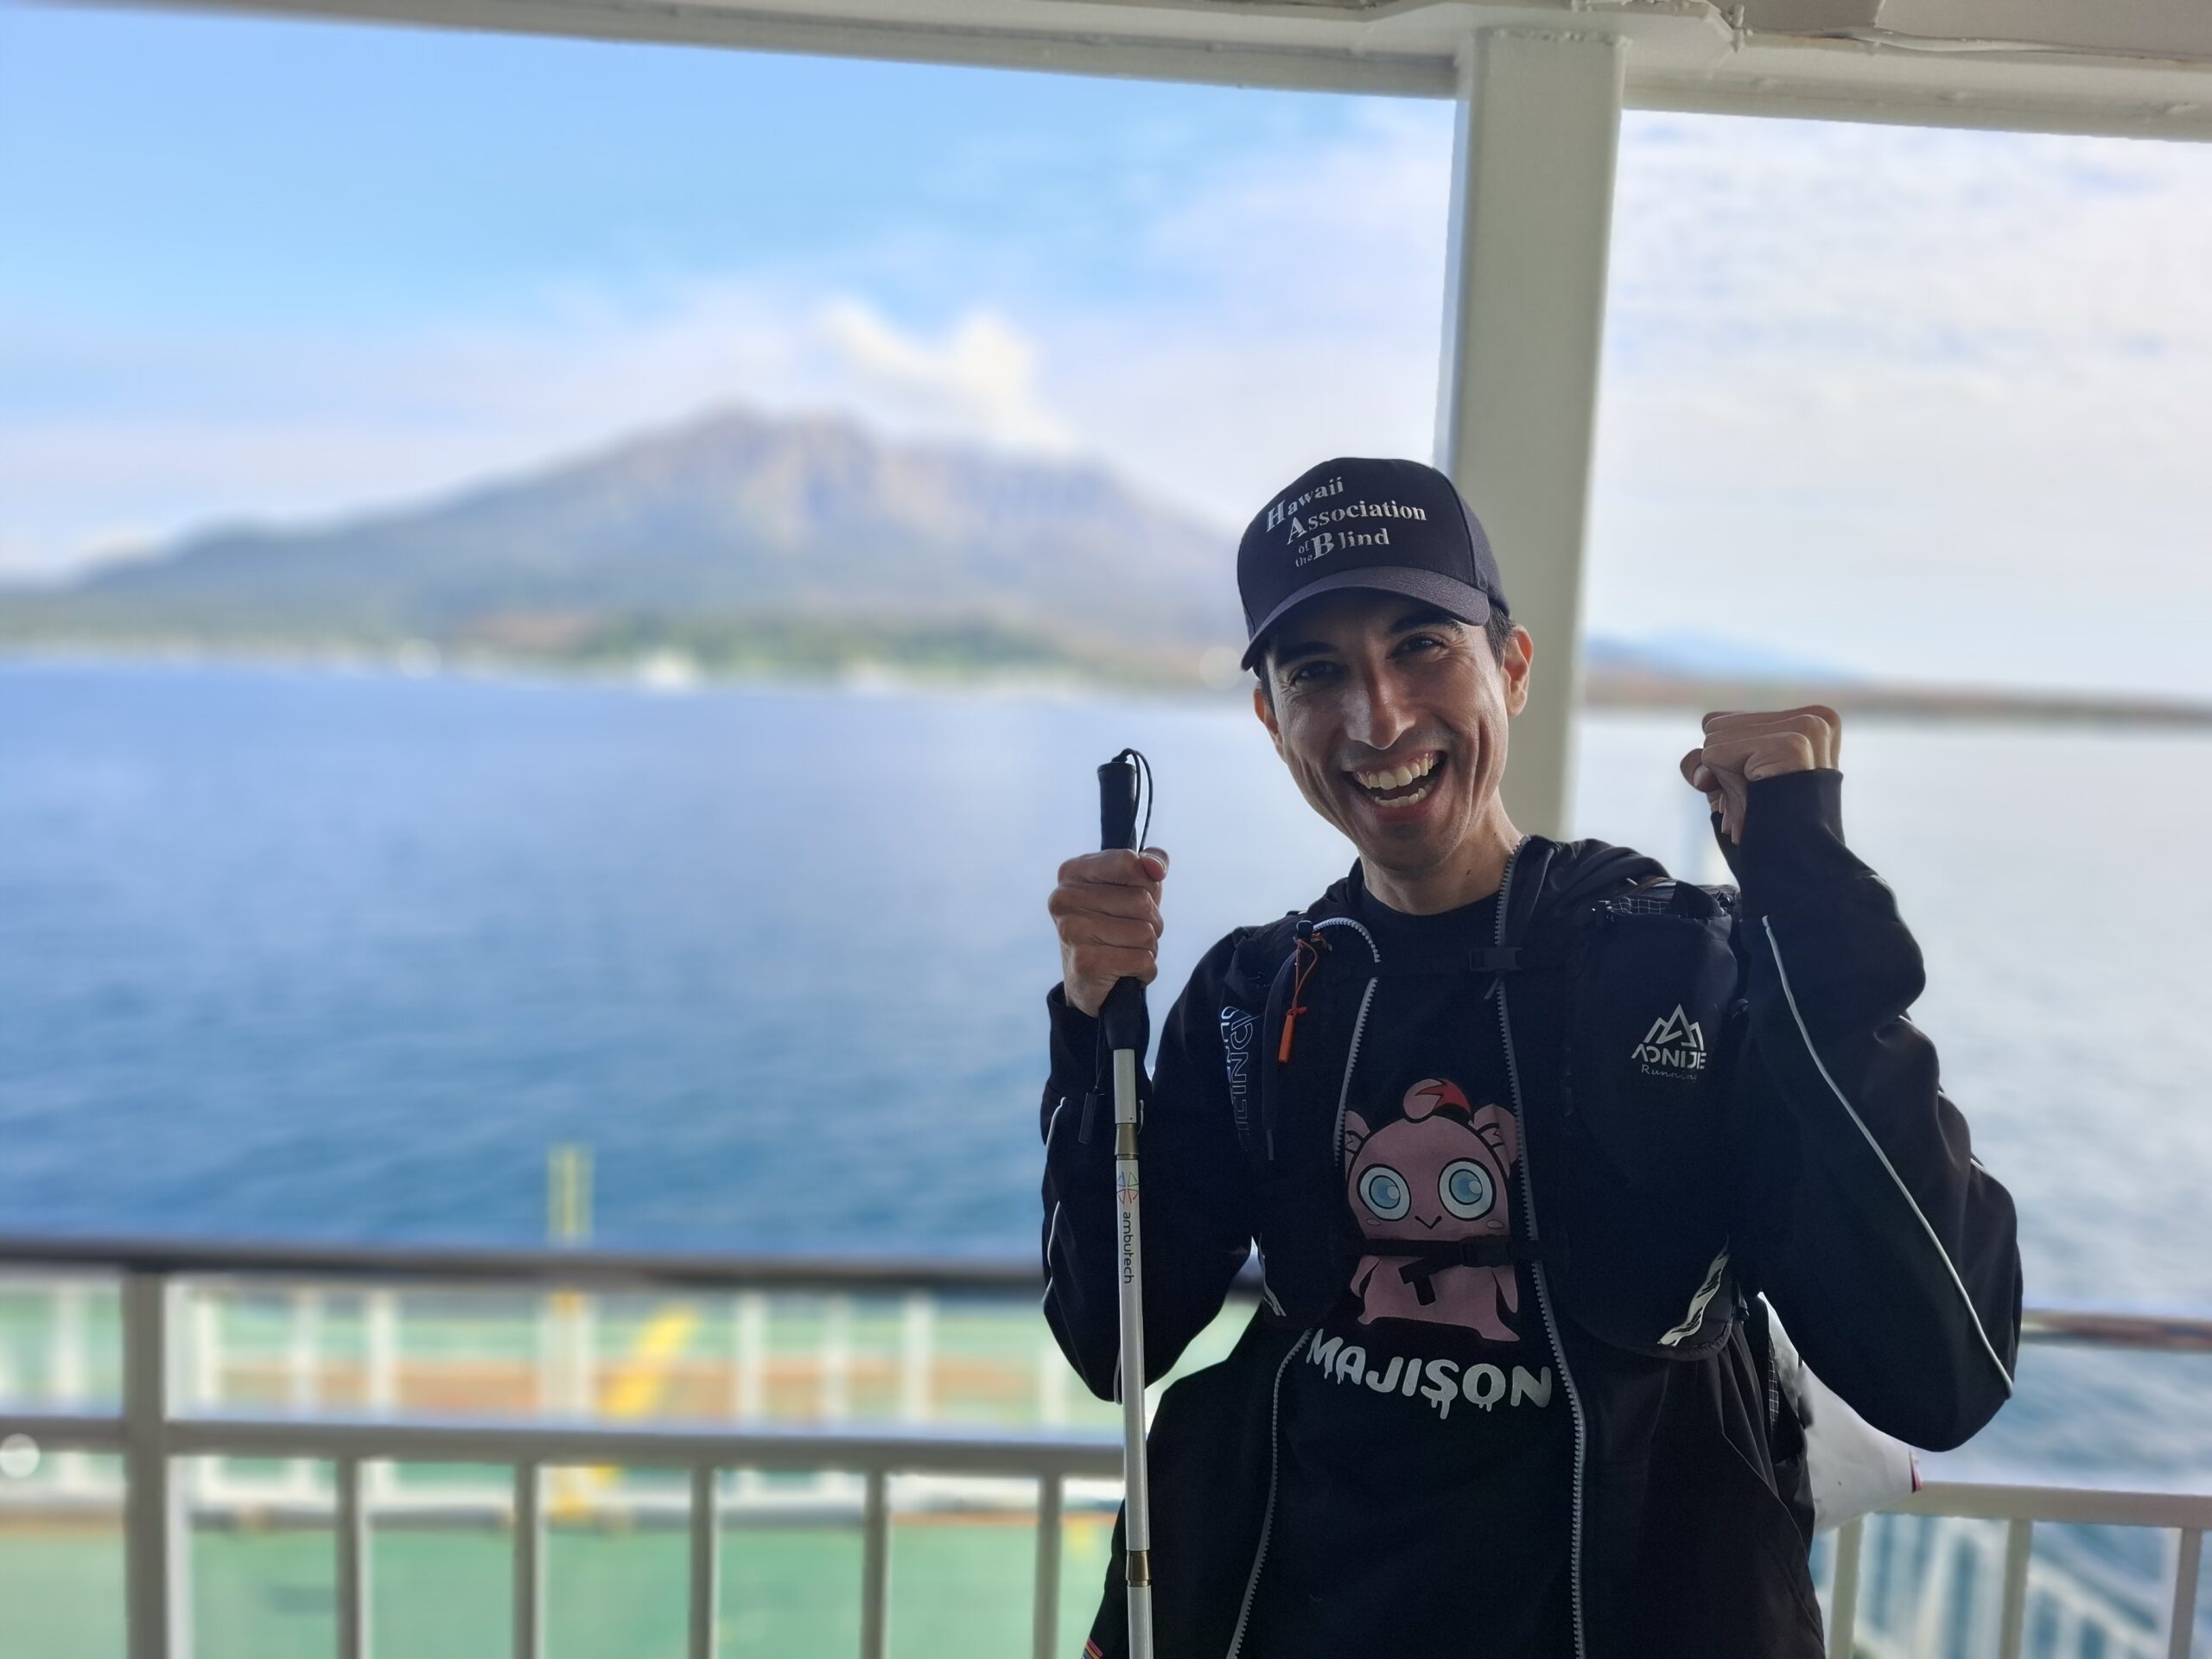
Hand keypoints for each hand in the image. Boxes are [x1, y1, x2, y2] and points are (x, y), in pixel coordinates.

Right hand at [1049, 847, 1168, 1016]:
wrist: (1087, 980)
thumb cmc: (1114, 924)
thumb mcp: (1135, 884)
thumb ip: (1151, 862)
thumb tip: (1156, 868)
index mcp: (1073, 872)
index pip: (1129, 862)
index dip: (1146, 884)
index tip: (1134, 898)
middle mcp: (1065, 899)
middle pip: (1141, 900)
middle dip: (1151, 921)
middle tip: (1130, 933)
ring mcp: (1071, 931)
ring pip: (1145, 932)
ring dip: (1149, 947)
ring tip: (1127, 951)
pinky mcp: (1085, 963)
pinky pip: (1143, 960)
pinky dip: (1146, 969)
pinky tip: (1126, 971)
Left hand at [1679, 706, 1839, 843]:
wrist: (1798, 869)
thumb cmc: (1767, 828)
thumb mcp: (1732, 784)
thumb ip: (1705, 760)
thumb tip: (1701, 774)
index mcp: (1810, 720)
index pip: (1722, 721)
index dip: (1723, 761)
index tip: (1752, 790)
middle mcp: (1814, 718)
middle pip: (1714, 727)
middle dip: (1722, 773)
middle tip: (1754, 803)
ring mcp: (1806, 729)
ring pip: (1712, 741)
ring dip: (1724, 784)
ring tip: (1756, 806)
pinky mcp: (1791, 746)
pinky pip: (1714, 755)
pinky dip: (1723, 788)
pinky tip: (1754, 806)